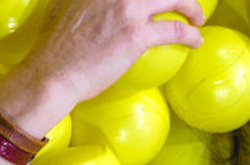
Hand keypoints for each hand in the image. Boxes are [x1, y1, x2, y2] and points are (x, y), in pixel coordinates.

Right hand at [21, 0, 204, 104]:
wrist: (52, 72)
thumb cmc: (55, 46)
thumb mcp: (65, 4)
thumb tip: (95, 1)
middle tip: (184, 2)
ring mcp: (128, 10)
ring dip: (191, 7)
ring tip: (197, 18)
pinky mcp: (137, 35)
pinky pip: (175, 29)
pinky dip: (191, 34)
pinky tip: (195, 40)